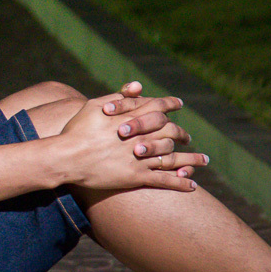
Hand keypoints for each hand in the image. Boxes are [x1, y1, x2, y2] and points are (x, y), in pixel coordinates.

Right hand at [60, 95, 206, 191]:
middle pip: (170, 132)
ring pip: (173, 158)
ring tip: (203, 161)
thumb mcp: (94, 106)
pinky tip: (192, 185)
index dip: (170, 104)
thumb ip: (119, 97)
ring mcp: (140, 158)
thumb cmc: (76, 130)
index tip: (179, 104)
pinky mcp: (136, 177)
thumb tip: (139, 86)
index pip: (157, 107)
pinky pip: (164, 180)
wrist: (66, 157)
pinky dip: (180, 182)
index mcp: (130, 118)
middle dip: (182, 134)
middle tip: (188, 137)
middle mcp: (140, 137)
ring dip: (191, 159)